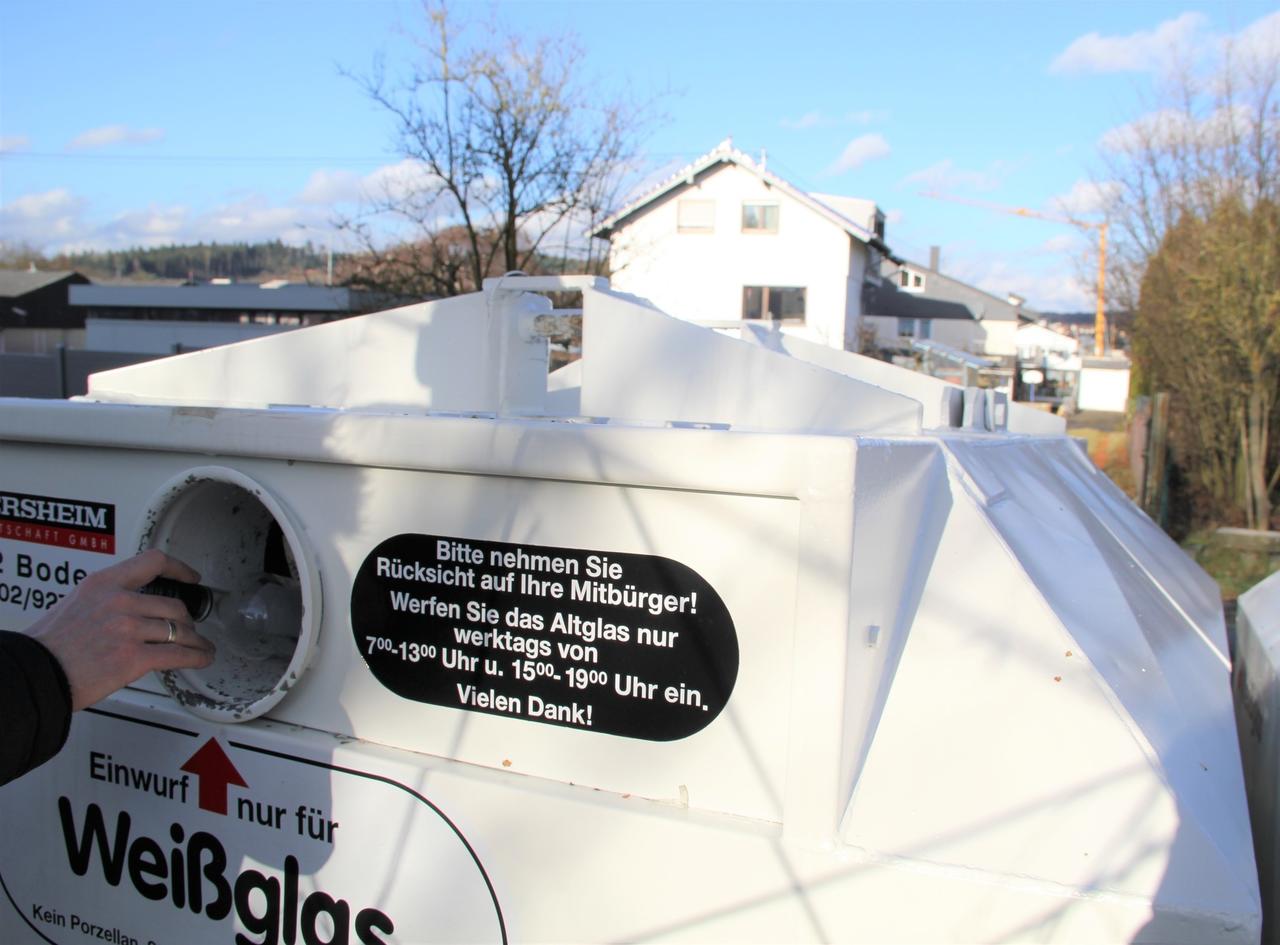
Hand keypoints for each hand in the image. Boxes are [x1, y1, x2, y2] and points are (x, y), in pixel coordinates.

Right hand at [28, 549, 215, 710]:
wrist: (36, 673)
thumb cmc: (48, 645)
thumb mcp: (76, 603)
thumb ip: (107, 600)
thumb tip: (130, 609)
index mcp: (104, 584)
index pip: (152, 562)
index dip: (179, 569)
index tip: (191, 577)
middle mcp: (119, 601)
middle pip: (174, 605)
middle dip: (187, 621)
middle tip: (189, 629)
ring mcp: (128, 628)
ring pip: (180, 631)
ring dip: (196, 642)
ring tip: (201, 647)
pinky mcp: (134, 657)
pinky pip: (179, 655)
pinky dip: (196, 657)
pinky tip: (201, 659)